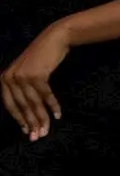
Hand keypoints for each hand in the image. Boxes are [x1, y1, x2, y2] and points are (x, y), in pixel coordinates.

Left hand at [2, 22, 70, 140]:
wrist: (54, 39)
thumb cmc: (42, 57)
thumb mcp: (26, 73)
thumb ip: (23, 89)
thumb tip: (28, 112)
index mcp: (4, 79)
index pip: (10, 105)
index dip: (20, 120)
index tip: (28, 132)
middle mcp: (10, 79)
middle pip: (22, 106)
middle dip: (31, 123)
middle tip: (38, 136)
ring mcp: (23, 77)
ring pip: (33, 103)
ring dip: (42, 118)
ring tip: (47, 130)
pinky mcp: (37, 75)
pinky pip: (45, 95)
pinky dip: (52, 105)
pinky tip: (58, 114)